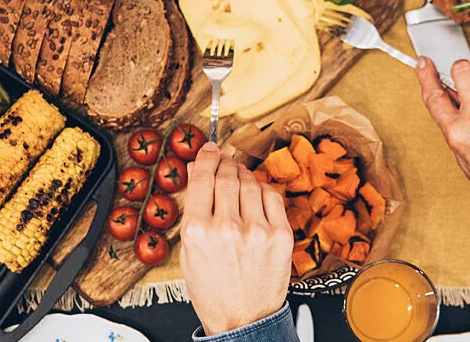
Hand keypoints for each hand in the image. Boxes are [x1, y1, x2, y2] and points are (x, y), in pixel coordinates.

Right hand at [180, 143, 293, 335]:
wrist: (242, 319)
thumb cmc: (214, 290)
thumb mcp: (188, 252)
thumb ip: (194, 212)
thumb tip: (200, 175)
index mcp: (197, 230)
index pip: (202, 178)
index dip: (206, 157)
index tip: (208, 149)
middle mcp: (227, 227)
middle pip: (226, 175)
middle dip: (224, 162)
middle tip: (222, 160)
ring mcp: (257, 230)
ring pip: (250, 182)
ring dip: (243, 174)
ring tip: (238, 177)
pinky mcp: (280, 235)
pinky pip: (272, 196)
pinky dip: (262, 189)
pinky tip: (256, 194)